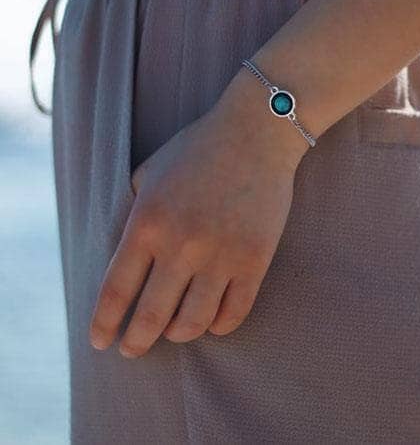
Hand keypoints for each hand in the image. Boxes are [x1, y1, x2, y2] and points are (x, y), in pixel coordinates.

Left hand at [88, 98, 302, 358]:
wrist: (257, 132)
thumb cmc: (198, 149)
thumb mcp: (149, 174)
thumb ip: (132, 215)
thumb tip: (126, 263)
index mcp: (147, 221)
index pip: (115, 292)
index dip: (104, 324)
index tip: (100, 342)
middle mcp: (181, 244)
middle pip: (150, 318)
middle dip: (136, 343)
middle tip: (133, 349)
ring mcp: (222, 254)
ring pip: (192, 323)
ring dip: (178, 334)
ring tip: (173, 330)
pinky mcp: (255, 259)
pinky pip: (233, 313)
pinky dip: (218, 324)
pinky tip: (210, 319)